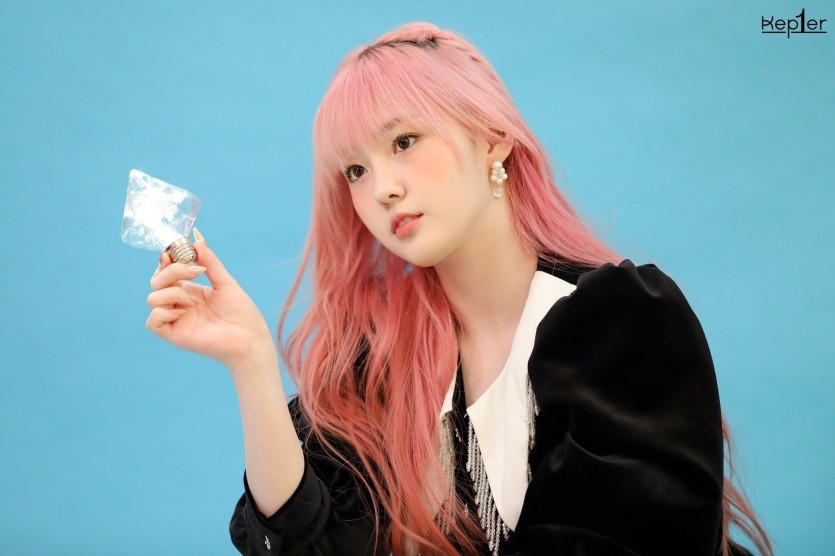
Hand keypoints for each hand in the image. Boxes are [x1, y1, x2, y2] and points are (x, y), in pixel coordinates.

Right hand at [146, 229, 274, 368]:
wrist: (250, 337)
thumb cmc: (241, 313)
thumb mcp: (225, 281)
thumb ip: (210, 261)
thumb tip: (197, 237)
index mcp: (189, 290)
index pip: (166, 271)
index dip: (165, 260)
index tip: (174, 251)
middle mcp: (179, 303)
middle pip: (156, 281)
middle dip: (171, 271)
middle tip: (195, 271)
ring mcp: (176, 319)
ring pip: (152, 298)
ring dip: (172, 291)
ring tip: (194, 299)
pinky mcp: (174, 334)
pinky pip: (152, 321)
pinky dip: (163, 311)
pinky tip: (184, 311)